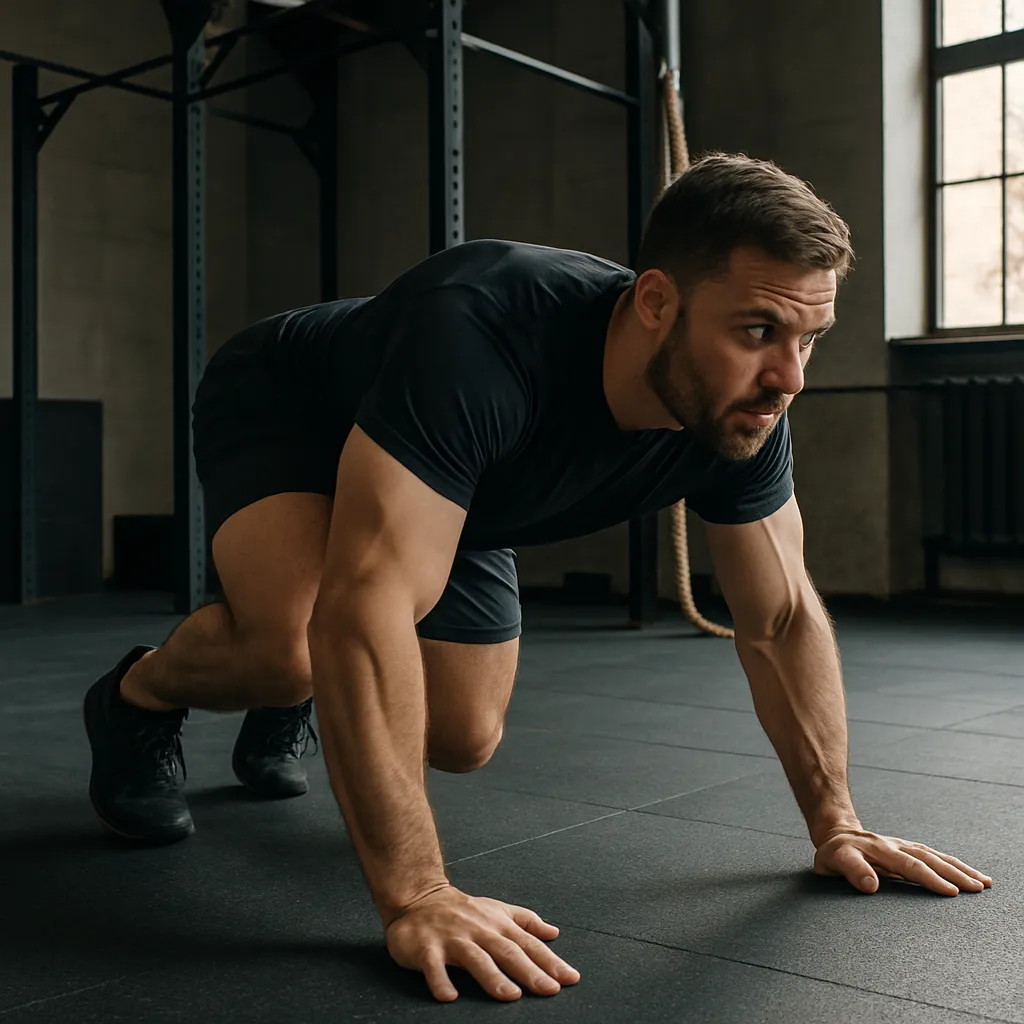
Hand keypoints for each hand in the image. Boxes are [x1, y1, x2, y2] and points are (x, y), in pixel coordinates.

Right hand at [385, 885, 580, 1001]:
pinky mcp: (426, 948)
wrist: (419, 897)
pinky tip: (449, 997)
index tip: (570, 978)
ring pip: (476, 958)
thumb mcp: (498, 910)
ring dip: (493, 977)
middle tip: (551, 990)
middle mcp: (479, 931)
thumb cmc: (464, 910)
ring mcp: (453, 939)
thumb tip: (554, 932)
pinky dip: (440, 981)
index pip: (528, 944)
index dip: (550, 961)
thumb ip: (526, 921)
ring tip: (511, 996)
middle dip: (530, 972)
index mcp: (497, 924)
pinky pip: (434, 966)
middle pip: (508, 952)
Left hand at [813, 827, 992, 895]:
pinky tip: (967, 872)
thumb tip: (870, 886)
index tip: (949, 891)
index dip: (929, 878)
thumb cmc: (834, 853)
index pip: (909, 866)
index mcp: (879, 851)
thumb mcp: (833, 861)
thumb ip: (851, 871)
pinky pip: (933, 856)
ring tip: (982, 882)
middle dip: (954, 874)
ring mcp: (903, 846)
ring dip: (959, 869)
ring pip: (935, 856)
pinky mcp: (908, 849)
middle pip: (928, 860)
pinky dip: (952, 864)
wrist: (836, 834)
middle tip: (976, 888)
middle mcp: (895, 846)